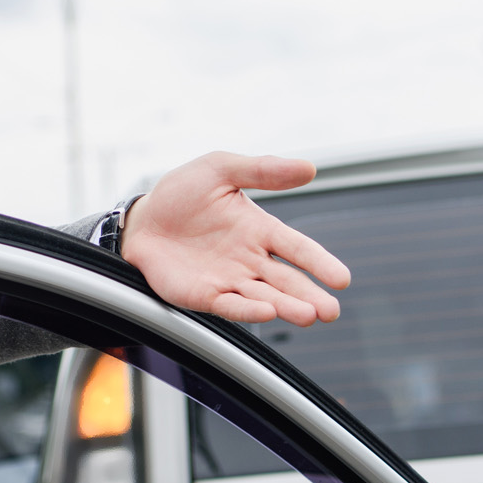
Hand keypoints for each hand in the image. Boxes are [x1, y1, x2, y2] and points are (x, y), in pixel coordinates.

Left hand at [119, 152, 350, 325]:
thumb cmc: (181, 193)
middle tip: (331, 310)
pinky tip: (267, 313)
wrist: (141, 220)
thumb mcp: (221, 169)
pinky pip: (230, 305)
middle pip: (287, 280)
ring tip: (309, 315)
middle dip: (310, 296)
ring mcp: (229, 279)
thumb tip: (309, 167)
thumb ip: (263, 170)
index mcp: (259, 229)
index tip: (341, 278)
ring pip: (265, 297)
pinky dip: (249, 310)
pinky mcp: (205, 295)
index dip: (319, 262)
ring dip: (287, 307)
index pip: (297, 247)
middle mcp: (249, 258)